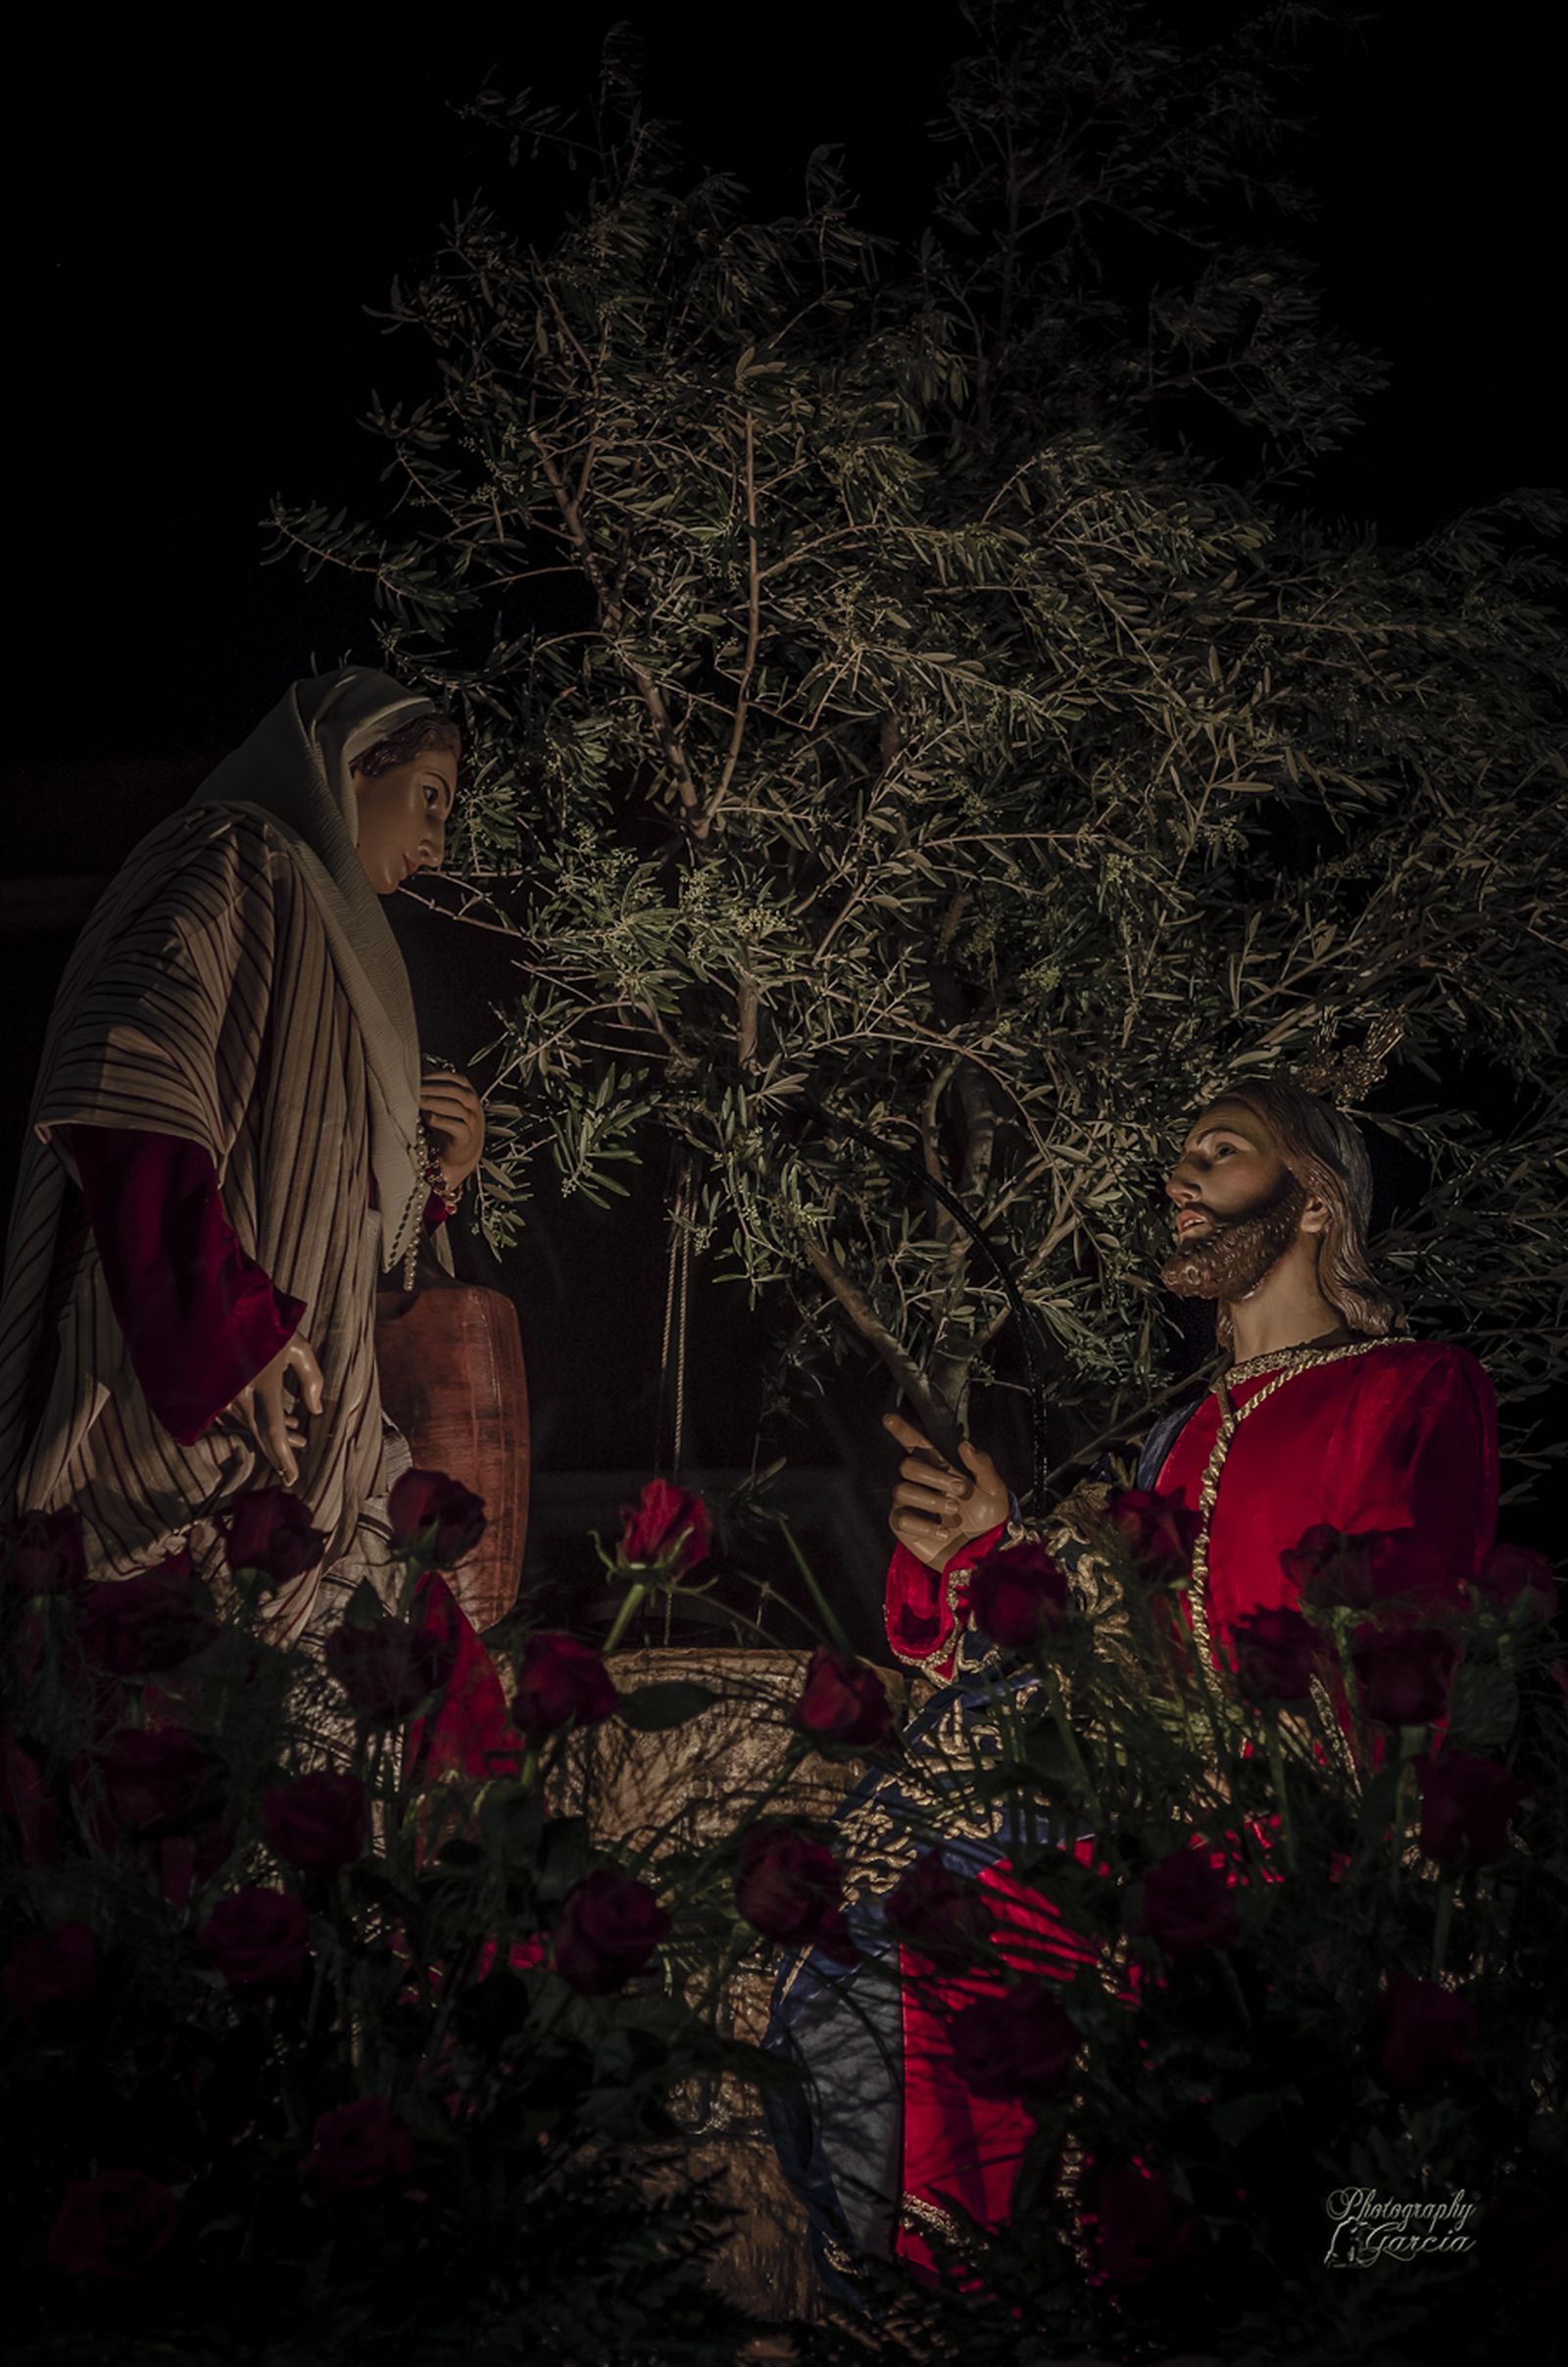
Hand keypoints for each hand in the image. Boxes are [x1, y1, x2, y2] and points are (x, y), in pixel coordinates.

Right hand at [222, 1332, 323, 1488]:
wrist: (220, 1306)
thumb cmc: (266, 1323)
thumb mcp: (297, 1345)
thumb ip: (311, 1378)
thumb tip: (314, 1410)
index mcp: (262, 1384)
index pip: (273, 1431)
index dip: (283, 1458)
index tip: (292, 1478)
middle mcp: (240, 1394)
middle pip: (262, 1435)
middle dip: (281, 1452)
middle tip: (296, 1463)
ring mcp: (225, 1393)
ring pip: (252, 1425)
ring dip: (275, 1434)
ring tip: (299, 1434)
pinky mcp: (217, 1390)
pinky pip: (242, 1414)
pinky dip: (262, 1420)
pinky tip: (284, 1418)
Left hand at [419, 1067, 485, 1187]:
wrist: (460, 1154)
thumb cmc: (448, 1128)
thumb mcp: (442, 1107)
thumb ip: (434, 1095)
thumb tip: (414, 1083)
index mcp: (468, 1095)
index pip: (457, 1079)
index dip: (439, 1076)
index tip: (421, 1077)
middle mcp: (473, 1106)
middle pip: (457, 1091)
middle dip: (434, 1088)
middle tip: (417, 1089)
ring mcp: (473, 1122)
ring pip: (457, 1108)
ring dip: (436, 1103)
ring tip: (419, 1102)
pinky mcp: (467, 1138)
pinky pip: (458, 1127)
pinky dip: (443, 1122)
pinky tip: (430, 1118)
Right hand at [882, 1411, 1010, 1571]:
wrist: (984, 1554)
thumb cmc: (989, 1521)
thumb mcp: (994, 1491)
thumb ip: (982, 1466)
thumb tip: (963, 1444)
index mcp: (941, 1470)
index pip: (916, 1446)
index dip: (902, 1431)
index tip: (889, 1417)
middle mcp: (921, 1484)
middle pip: (907, 1465)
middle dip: (933, 1476)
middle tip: (961, 1491)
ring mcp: (909, 1506)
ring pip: (903, 1490)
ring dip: (931, 1500)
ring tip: (954, 1511)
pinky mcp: (904, 1528)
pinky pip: (902, 1519)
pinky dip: (924, 1525)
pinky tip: (943, 1532)